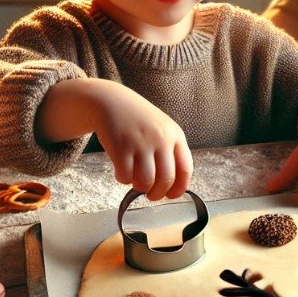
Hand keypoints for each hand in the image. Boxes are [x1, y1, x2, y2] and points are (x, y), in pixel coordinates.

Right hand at [90, 85, 192, 199]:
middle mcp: (160, 139)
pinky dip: (123, 179)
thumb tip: (174, 186)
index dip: (179, 188)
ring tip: (136, 182)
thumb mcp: (163, 129)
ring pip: (145, 182)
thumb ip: (171, 152)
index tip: (171, 195)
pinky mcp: (120, 147)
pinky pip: (125, 176)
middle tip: (151, 195)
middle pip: (166, 179)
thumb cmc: (140, 120)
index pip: (185, 169)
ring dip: (140, 188)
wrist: (112, 101)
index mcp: (175, 136)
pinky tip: (122, 171)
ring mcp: (140, 143)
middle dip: (158, 194)